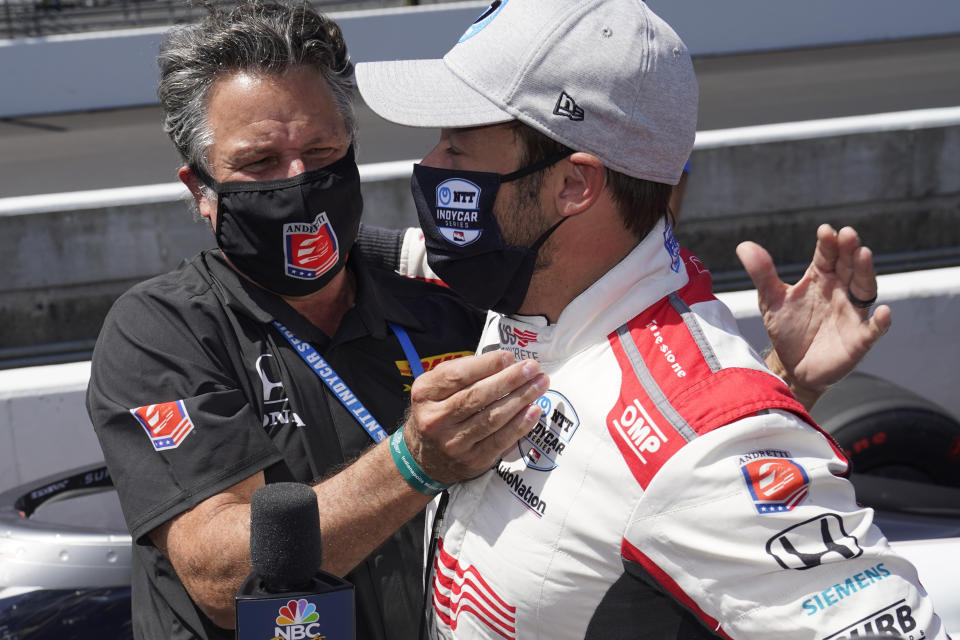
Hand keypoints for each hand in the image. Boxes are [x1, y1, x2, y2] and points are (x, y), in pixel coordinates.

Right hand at [404, 351, 547, 482]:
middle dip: (510, 379)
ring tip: (540, 384)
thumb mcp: (435, 388)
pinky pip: (501, 440)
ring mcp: (454, 443)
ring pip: (492, 418)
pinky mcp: (472, 460)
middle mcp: (435, 419)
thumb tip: (501, 361)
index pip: (458, 376)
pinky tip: (534, 410)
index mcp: (425, 394)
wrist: (425, 458)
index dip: (486, 365)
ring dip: (521, 398)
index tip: (509, 357)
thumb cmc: (438, 412)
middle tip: (533, 367)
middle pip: (477, 396)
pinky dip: (520, 425)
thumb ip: (461, 371)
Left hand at [736, 224, 891, 408]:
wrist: (792, 366)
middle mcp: (840, 290)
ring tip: (864, 255)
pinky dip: (880, 322)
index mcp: (820, 278)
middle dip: (849, 250)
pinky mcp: (858, 339)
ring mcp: (852, 313)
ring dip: (865, 272)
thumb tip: (743, 245)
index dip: (827, 244)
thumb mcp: (771, 300)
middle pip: (848, 266)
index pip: (826, 256)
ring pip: (863, 289)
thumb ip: (762, 273)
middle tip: (848, 234)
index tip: (825, 231)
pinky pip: (873, 329)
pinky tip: (884, 312)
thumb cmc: (787, 328)